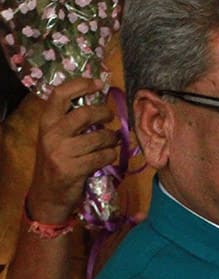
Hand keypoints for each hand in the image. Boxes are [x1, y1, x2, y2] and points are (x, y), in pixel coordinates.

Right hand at [28, 78, 118, 223]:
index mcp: (46, 122)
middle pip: (85, 113)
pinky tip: (108, 157)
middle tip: (110, 118)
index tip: (99, 83)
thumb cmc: (58, 162)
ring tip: (111, 141)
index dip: (81, 85)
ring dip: (111, 139)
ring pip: (99, 137)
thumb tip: (100, 104)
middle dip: (104, 114)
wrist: (48, 194)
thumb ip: (71, 122)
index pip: (60, 94)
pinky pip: (103, 156)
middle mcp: (51, 134)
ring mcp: (61, 152)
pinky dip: (111, 155)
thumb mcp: (57, 138)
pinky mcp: (73, 169)